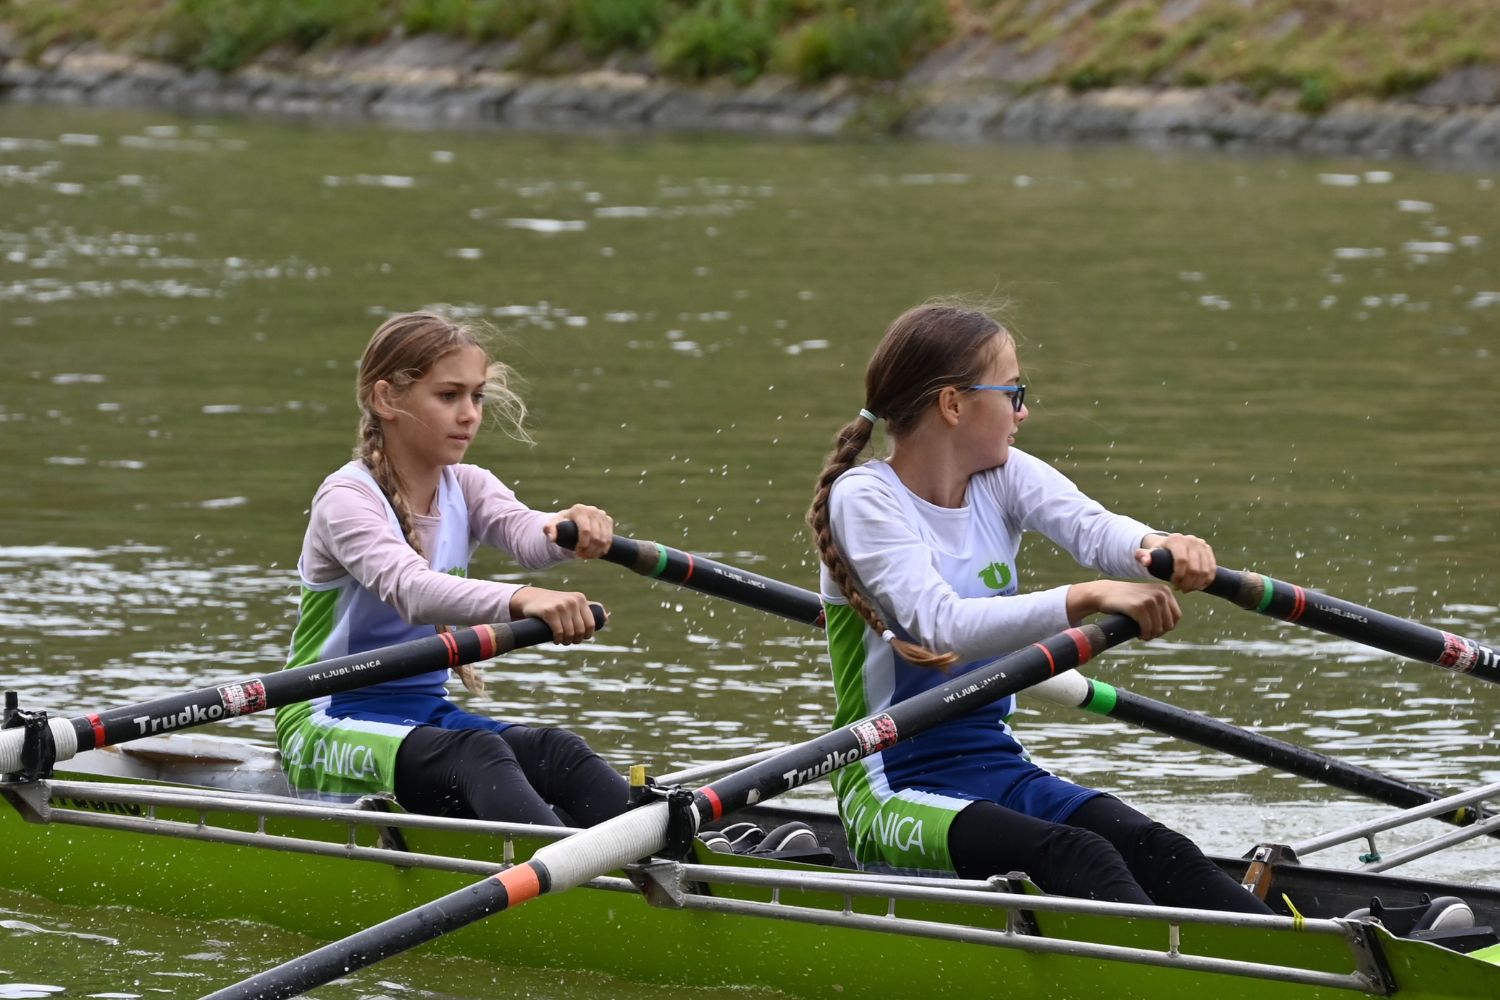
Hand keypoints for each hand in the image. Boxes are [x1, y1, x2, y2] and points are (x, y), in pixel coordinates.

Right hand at [510, 586, 602, 643]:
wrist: (531, 598)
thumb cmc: (554, 603)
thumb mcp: (573, 602)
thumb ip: (588, 608)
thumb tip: (606, 618)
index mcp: (580, 599)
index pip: (590, 624)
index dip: (586, 635)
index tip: (580, 638)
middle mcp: (572, 601)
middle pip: (580, 630)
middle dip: (575, 640)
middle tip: (569, 641)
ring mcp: (561, 606)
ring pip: (570, 633)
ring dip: (566, 641)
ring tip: (562, 641)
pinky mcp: (549, 612)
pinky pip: (559, 632)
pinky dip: (558, 640)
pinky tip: (556, 640)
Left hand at [543, 504, 613, 558]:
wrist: (573, 519)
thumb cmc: (562, 523)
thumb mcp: (554, 525)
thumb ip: (550, 530)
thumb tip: (551, 538)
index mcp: (579, 510)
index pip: (586, 531)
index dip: (583, 545)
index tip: (577, 552)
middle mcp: (592, 510)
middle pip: (596, 537)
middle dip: (589, 550)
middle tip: (582, 556)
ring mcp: (602, 515)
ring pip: (604, 539)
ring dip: (597, 551)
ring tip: (588, 556)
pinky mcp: (608, 520)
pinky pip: (610, 538)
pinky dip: (604, 549)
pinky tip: (597, 554)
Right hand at [1066, 580, 1181, 640]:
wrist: (1104, 592)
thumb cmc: (1126, 598)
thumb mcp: (1148, 595)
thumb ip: (1161, 604)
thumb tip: (1172, 625)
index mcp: (1165, 590)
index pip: (1176, 616)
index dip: (1167, 627)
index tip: (1155, 630)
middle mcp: (1160, 594)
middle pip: (1169, 624)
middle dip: (1159, 633)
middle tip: (1147, 634)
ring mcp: (1149, 599)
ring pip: (1158, 628)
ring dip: (1151, 635)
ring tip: (1143, 635)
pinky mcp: (1138, 607)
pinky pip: (1147, 628)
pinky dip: (1144, 635)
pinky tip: (1139, 635)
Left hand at [1136, 532, 1215, 591]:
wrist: (1169, 545)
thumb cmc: (1158, 553)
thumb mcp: (1150, 554)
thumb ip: (1143, 557)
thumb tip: (1145, 561)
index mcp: (1176, 540)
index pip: (1182, 561)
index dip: (1179, 576)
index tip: (1174, 584)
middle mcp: (1191, 540)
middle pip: (1194, 568)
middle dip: (1188, 583)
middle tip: (1181, 590)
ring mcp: (1201, 544)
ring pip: (1205, 570)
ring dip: (1197, 584)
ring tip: (1188, 589)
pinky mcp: (1208, 550)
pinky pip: (1212, 569)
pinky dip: (1207, 580)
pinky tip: (1198, 587)